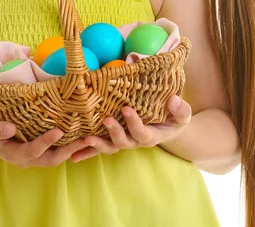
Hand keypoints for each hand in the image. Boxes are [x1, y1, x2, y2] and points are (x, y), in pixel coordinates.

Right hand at [0, 113, 88, 167]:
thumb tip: (10, 128)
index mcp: (14, 154)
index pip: (33, 151)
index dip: (46, 142)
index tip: (59, 131)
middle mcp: (26, 158)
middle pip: (51, 159)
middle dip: (69, 150)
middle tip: (86, 139)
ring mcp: (33, 155)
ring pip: (56, 156)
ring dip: (72, 148)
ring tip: (89, 136)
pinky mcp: (37, 148)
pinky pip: (54, 149)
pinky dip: (67, 143)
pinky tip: (78, 132)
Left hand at [71, 95, 191, 162]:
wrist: (166, 127)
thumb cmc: (173, 117)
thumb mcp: (182, 113)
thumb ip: (180, 109)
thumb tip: (173, 99)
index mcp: (151, 136)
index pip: (142, 132)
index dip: (134, 122)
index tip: (126, 108)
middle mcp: (135, 141)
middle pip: (123, 142)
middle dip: (114, 132)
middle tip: (106, 120)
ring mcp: (123, 142)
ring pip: (109, 147)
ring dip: (97, 145)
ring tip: (86, 139)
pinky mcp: (113, 140)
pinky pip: (99, 148)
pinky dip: (86, 152)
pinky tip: (73, 155)